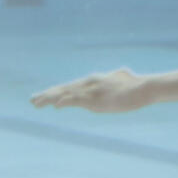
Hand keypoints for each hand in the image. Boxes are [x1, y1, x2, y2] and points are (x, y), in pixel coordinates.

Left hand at [31, 67, 151, 112]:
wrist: (145, 87)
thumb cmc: (137, 85)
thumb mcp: (124, 79)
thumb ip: (118, 76)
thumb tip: (122, 72)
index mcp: (94, 80)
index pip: (71, 86)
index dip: (57, 91)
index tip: (44, 96)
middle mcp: (90, 83)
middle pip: (64, 88)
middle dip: (47, 94)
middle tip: (32, 100)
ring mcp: (92, 90)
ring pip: (66, 93)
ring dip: (50, 98)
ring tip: (36, 103)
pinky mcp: (97, 98)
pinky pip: (76, 100)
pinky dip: (65, 101)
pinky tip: (55, 105)